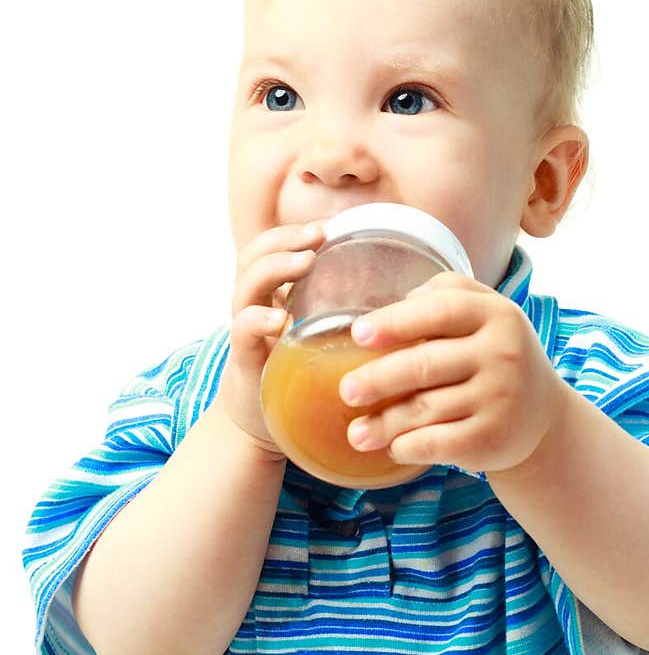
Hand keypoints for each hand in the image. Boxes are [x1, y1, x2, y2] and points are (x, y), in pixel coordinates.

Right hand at [216, 222, 324, 454]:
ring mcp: (246, 333)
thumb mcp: (319, 335)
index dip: (291, 234)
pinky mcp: (245, 361)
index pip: (270, 250)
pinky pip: (243, 331)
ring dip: (274, 269)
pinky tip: (280, 319)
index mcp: (270, 297)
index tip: (325, 230)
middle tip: (316, 237)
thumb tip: (399, 294)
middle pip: (253, 258)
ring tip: (304, 263)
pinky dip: (258, 320)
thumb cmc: (298, 376)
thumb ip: (340, 312)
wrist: (262, 425)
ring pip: (245, 287)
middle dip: (284, 241)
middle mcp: (252, 308)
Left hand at [338, 271, 566, 474]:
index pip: (441, 310)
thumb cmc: (497, 357)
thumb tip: (398, 305)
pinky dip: (405, 446)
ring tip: (356, 432)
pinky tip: (392, 446)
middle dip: (377, 379)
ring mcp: (500, 399)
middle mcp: (503, 355)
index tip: (359, 335)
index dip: (396, 322)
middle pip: (424, 364)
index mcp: (497, 315)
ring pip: (423, 409)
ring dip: (382, 423)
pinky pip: (434, 444)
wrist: (543, 418)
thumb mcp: (487, 314)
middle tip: (348, 391)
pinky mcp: (491, 440)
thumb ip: (447, 294)